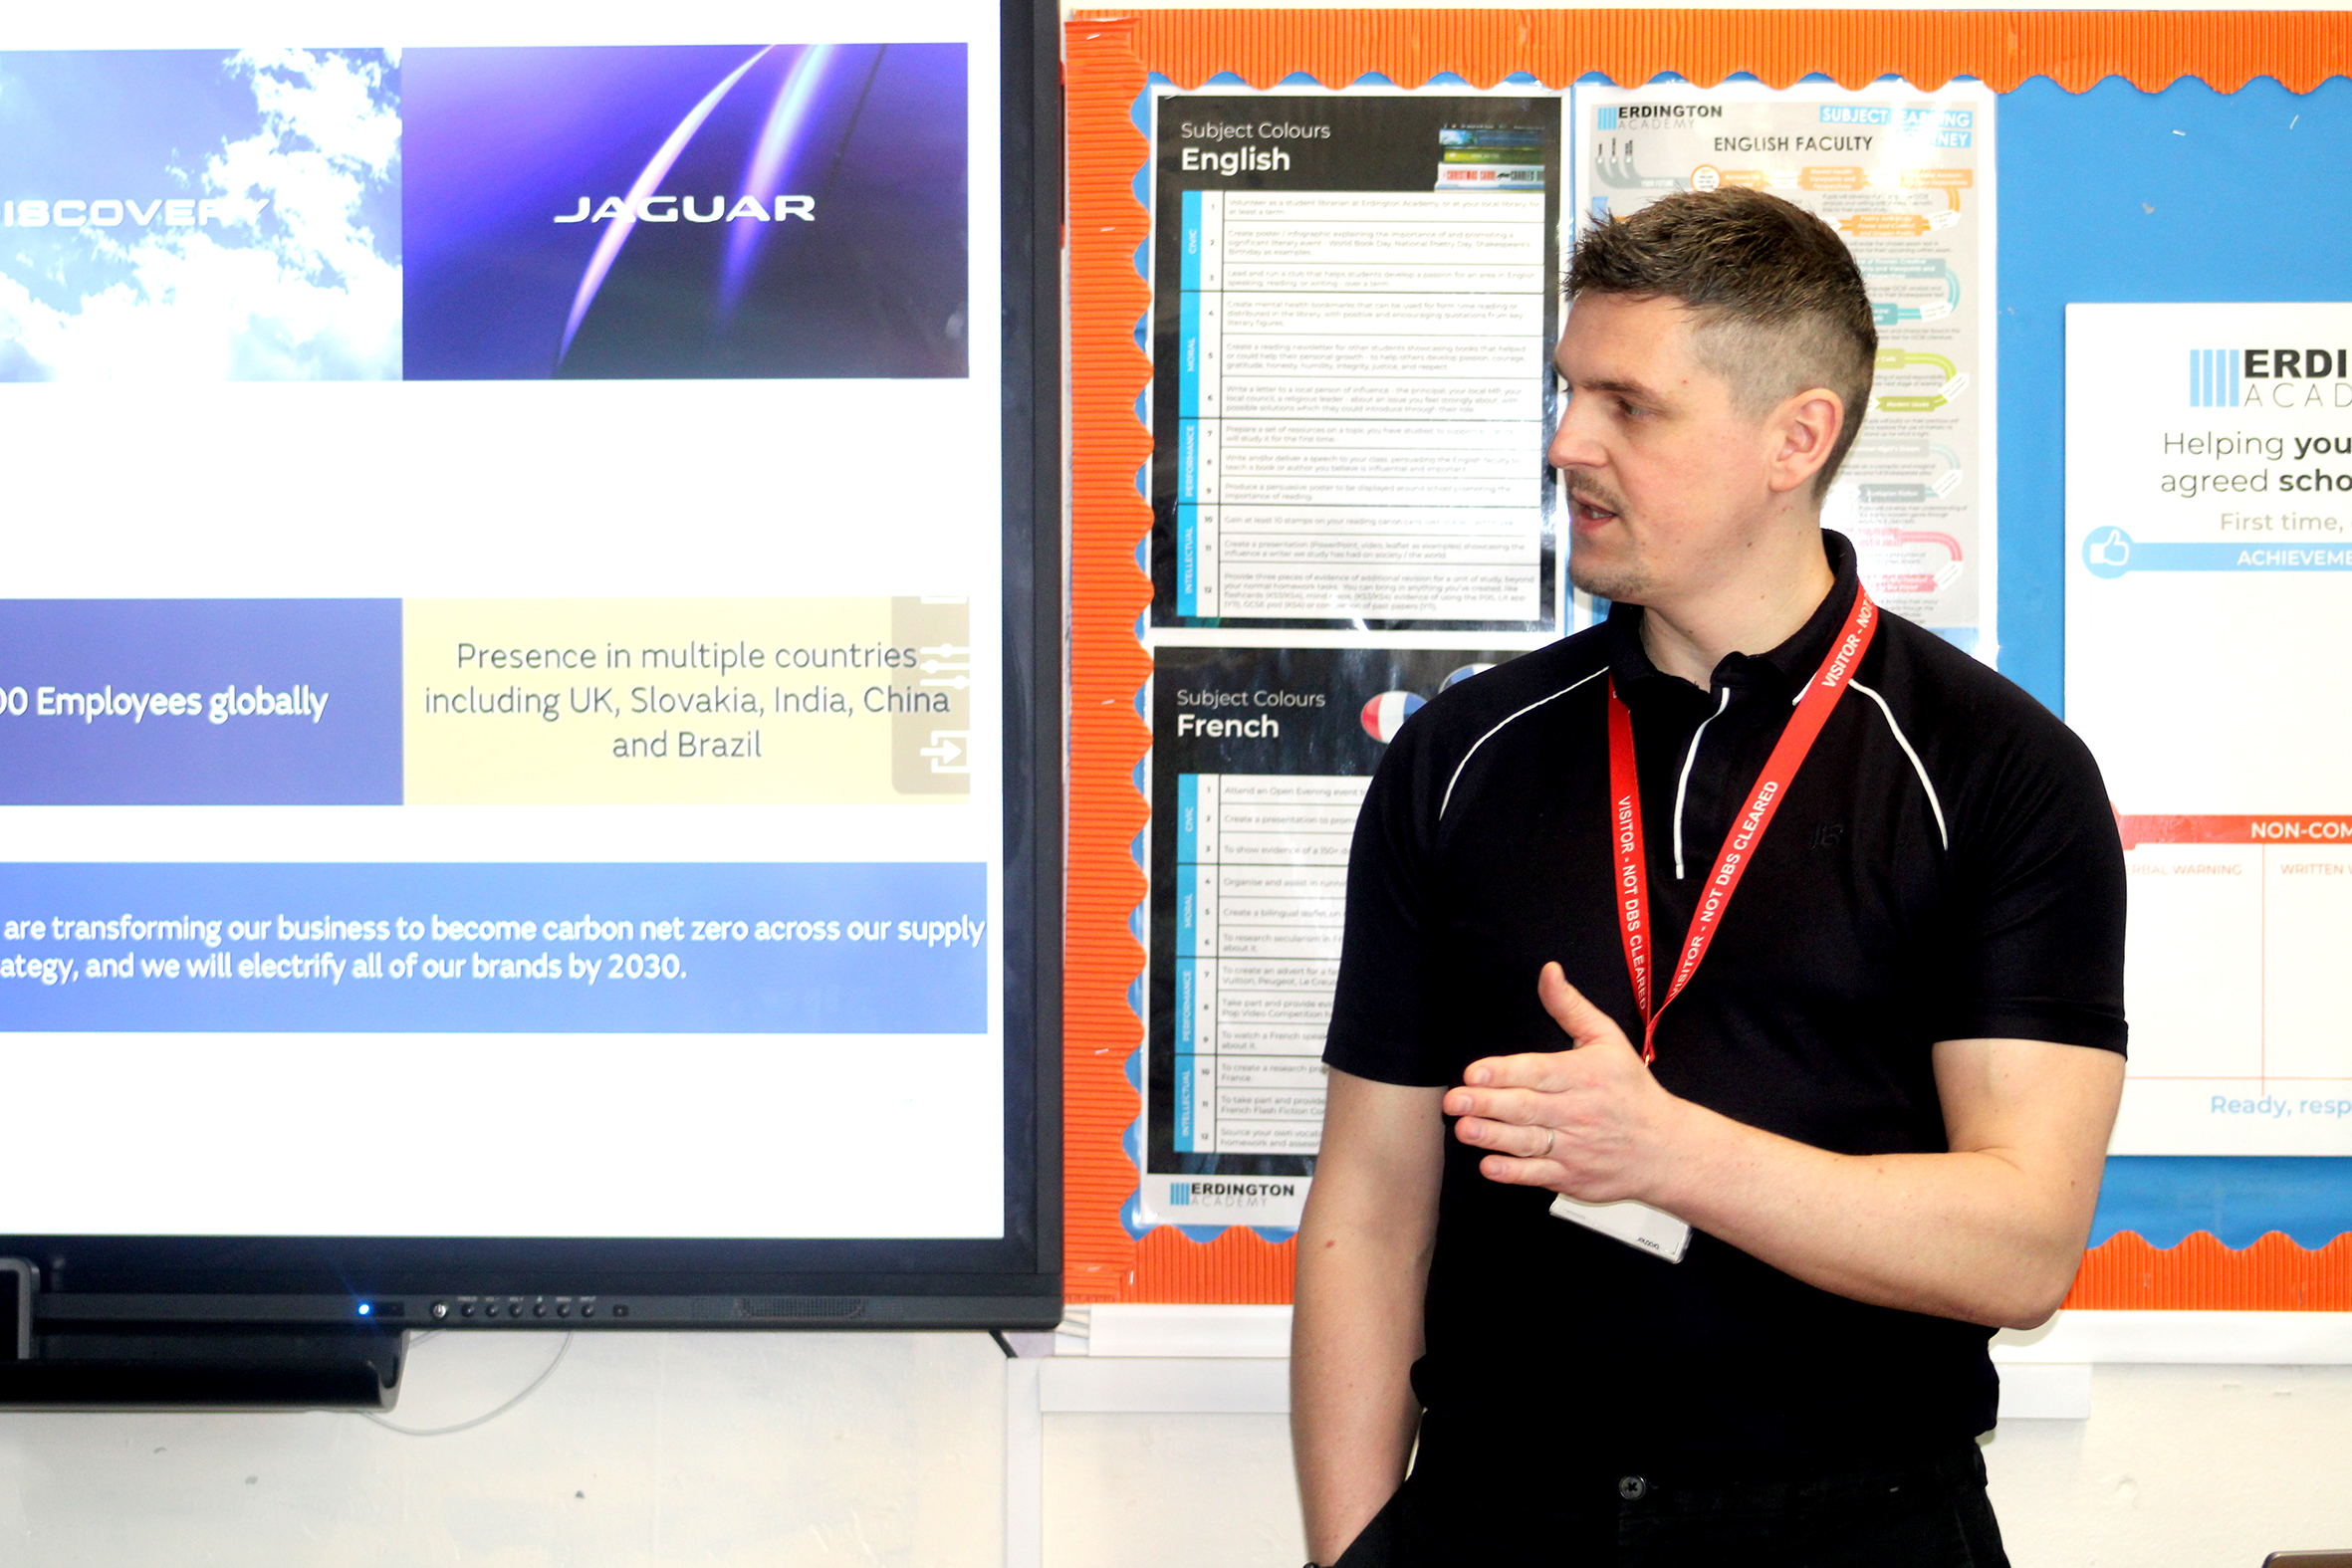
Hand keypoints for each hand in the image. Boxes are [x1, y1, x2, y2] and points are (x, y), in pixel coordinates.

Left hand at [1442, 963, 1684, 1202]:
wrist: (1668, 1150)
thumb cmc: (1631, 1090)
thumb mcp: (1608, 1040)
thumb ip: (1571, 1006)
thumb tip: (1548, 971)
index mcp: (1584, 1075)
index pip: (1539, 1072)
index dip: (1505, 1073)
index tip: (1475, 1073)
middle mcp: (1577, 1112)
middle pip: (1526, 1107)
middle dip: (1487, 1104)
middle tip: (1453, 1100)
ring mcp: (1574, 1147)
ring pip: (1527, 1141)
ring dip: (1492, 1136)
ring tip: (1462, 1128)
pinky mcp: (1572, 1176)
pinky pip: (1538, 1175)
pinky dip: (1513, 1173)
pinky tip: (1488, 1166)